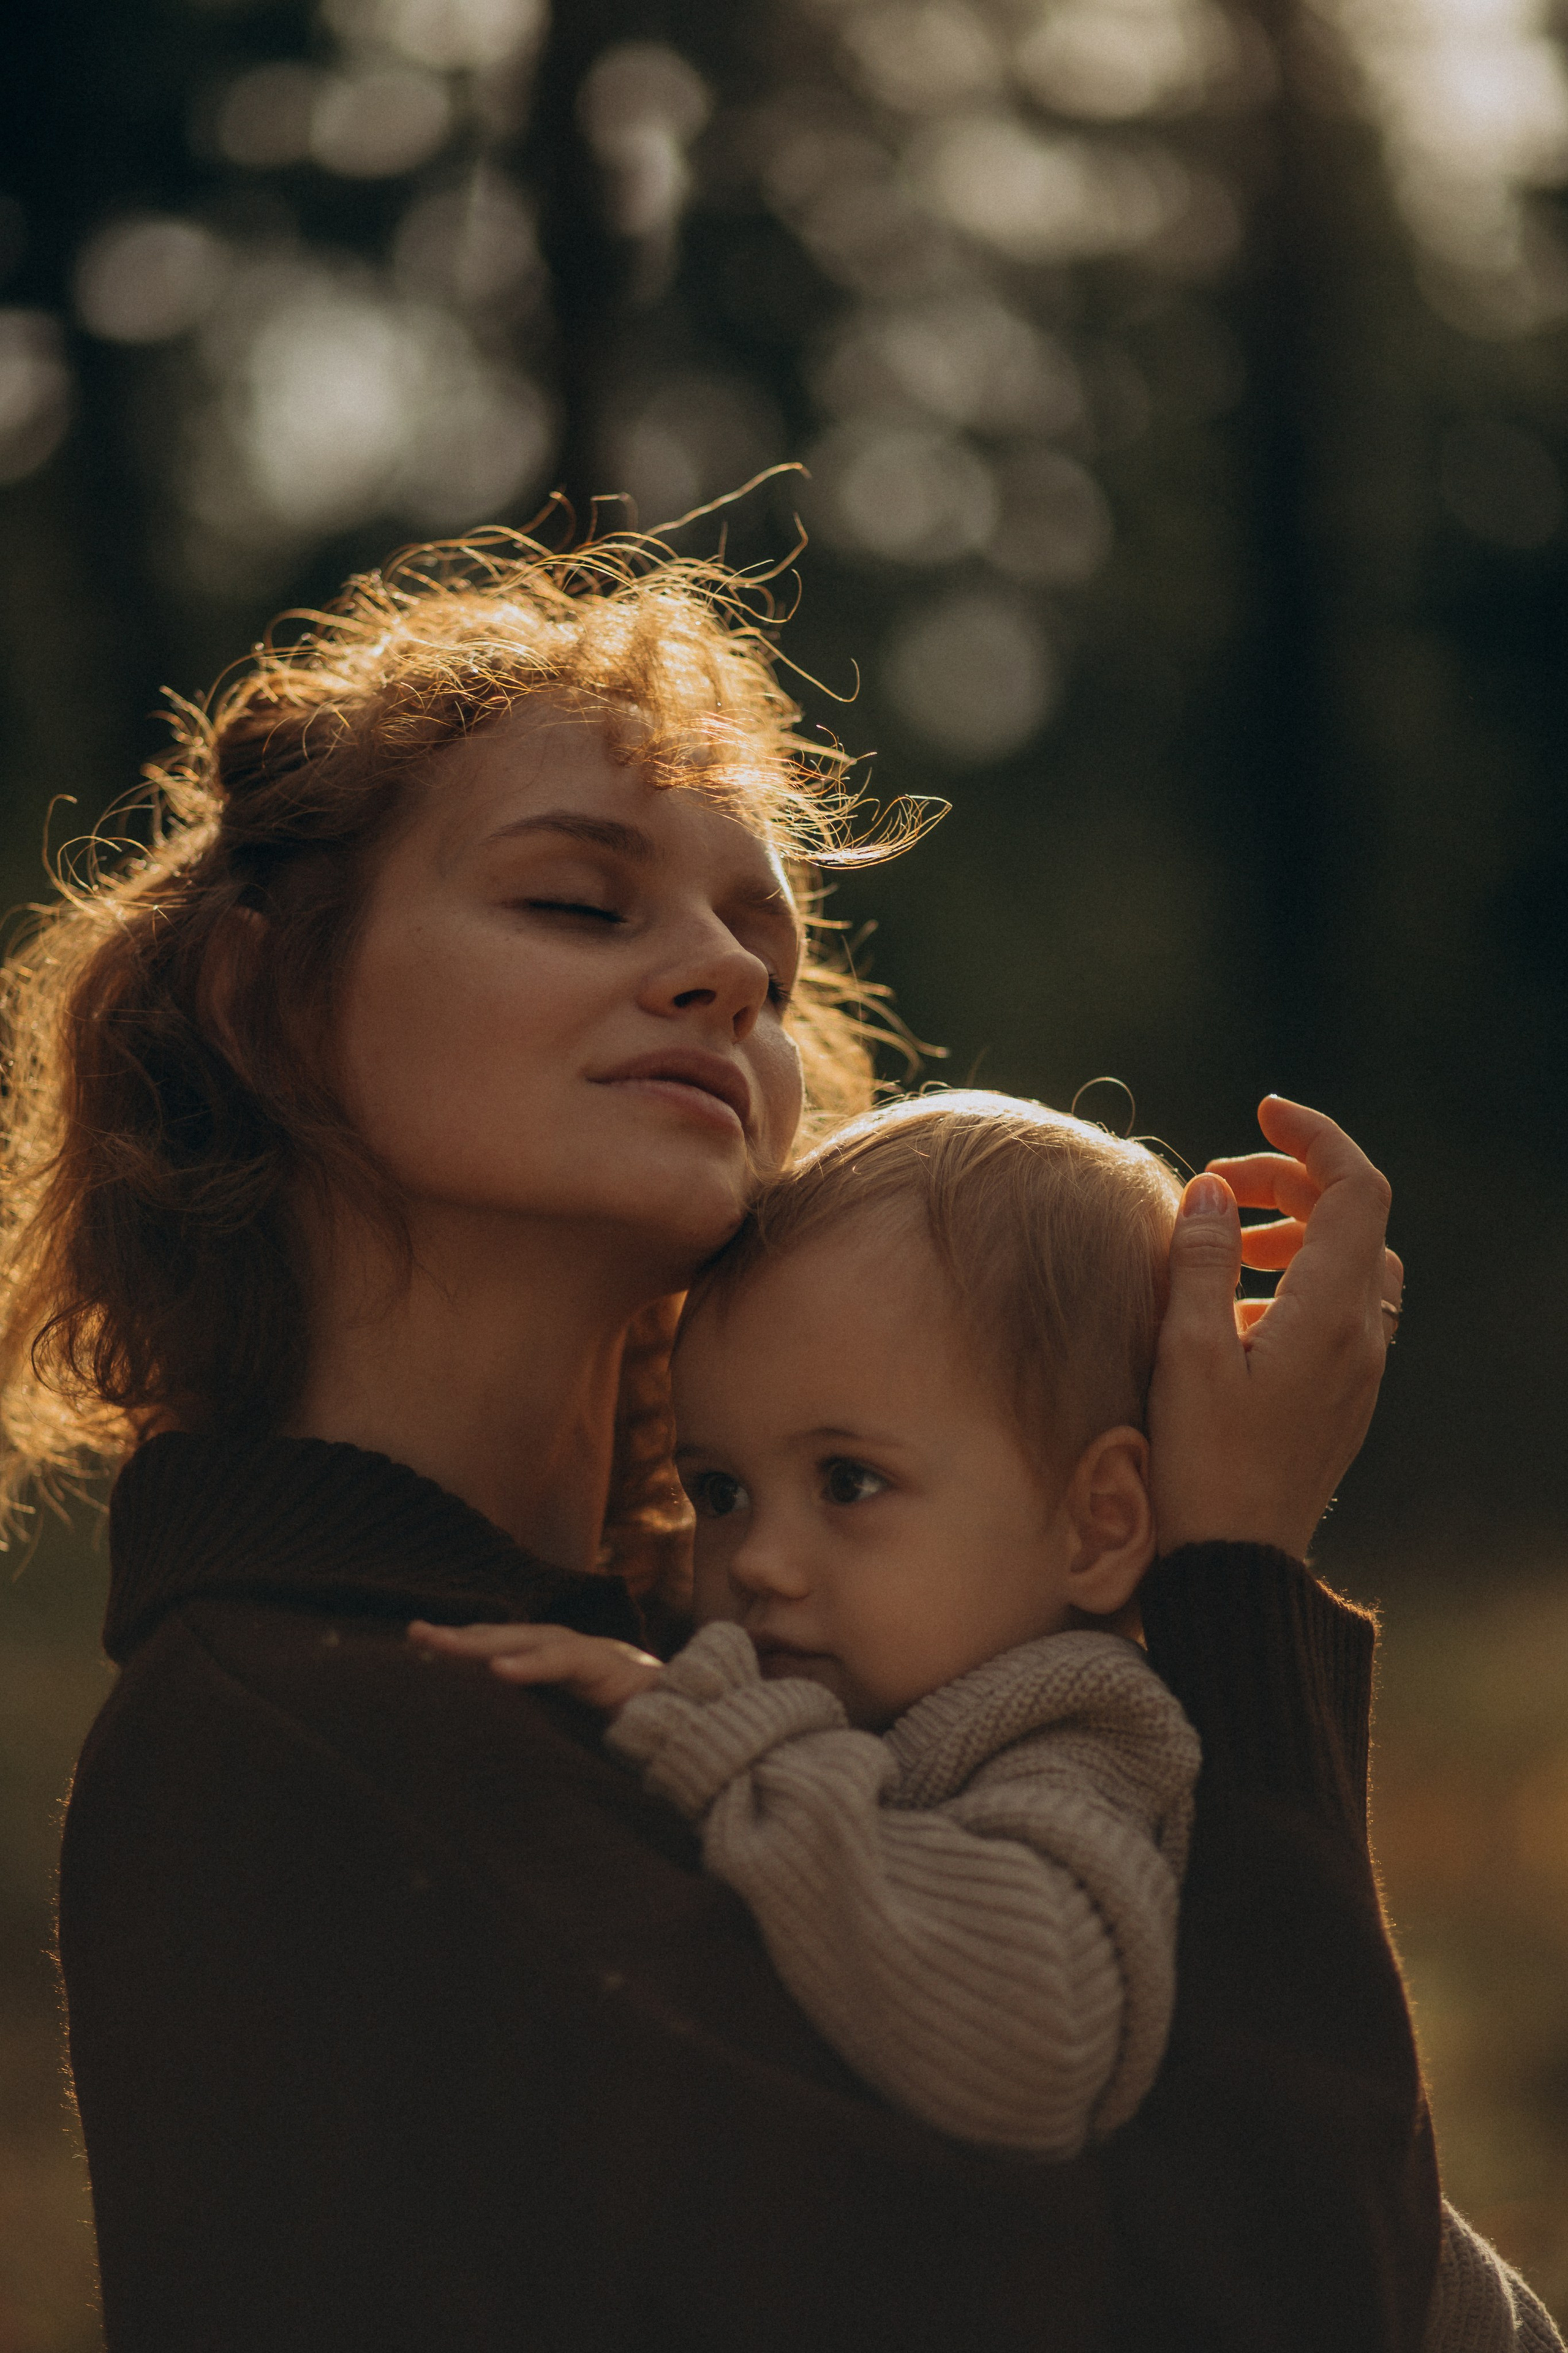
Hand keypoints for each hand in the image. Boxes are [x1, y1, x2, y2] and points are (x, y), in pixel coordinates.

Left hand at [407, 1620, 664, 1712]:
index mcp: (544, 1662)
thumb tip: (478, 1741)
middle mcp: (558, 1648)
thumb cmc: (619, 1723)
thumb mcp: (561, 1724)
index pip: (491, 1649)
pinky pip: (562, 1661)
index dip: (454, 1646)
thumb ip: (528, 1721)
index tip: (410, 1649)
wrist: (684, 1717)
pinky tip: (499, 1672)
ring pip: (522, 1641)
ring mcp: (582, 1651)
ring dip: (479, 1643)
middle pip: (497, 1638)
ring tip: (439, 1644)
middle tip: (413, 1634)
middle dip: (454, 1637)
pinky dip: (530, 1666)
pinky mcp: (605, 1665)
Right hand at [1147, 1096, 1402, 1560]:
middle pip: (1353, 1219)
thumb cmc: (1201, 1467)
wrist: (1234, 1565)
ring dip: (1290, 1230)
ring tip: (1218, 1244)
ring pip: (1349, 1263)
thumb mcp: (1186, 1354)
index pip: (1356, 1188)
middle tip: (1213, 1188)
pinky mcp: (1339, 1395)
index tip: (1261, 1110)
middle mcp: (1360, 1336)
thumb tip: (1211, 1189)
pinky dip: (1292, 1279)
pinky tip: (1228, 1309)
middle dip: (1286, 1182)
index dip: (1314, 1137)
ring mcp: (1356, 1369)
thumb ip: (1200, 1261)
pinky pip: (1335, 1309)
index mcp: (1330, 1315)